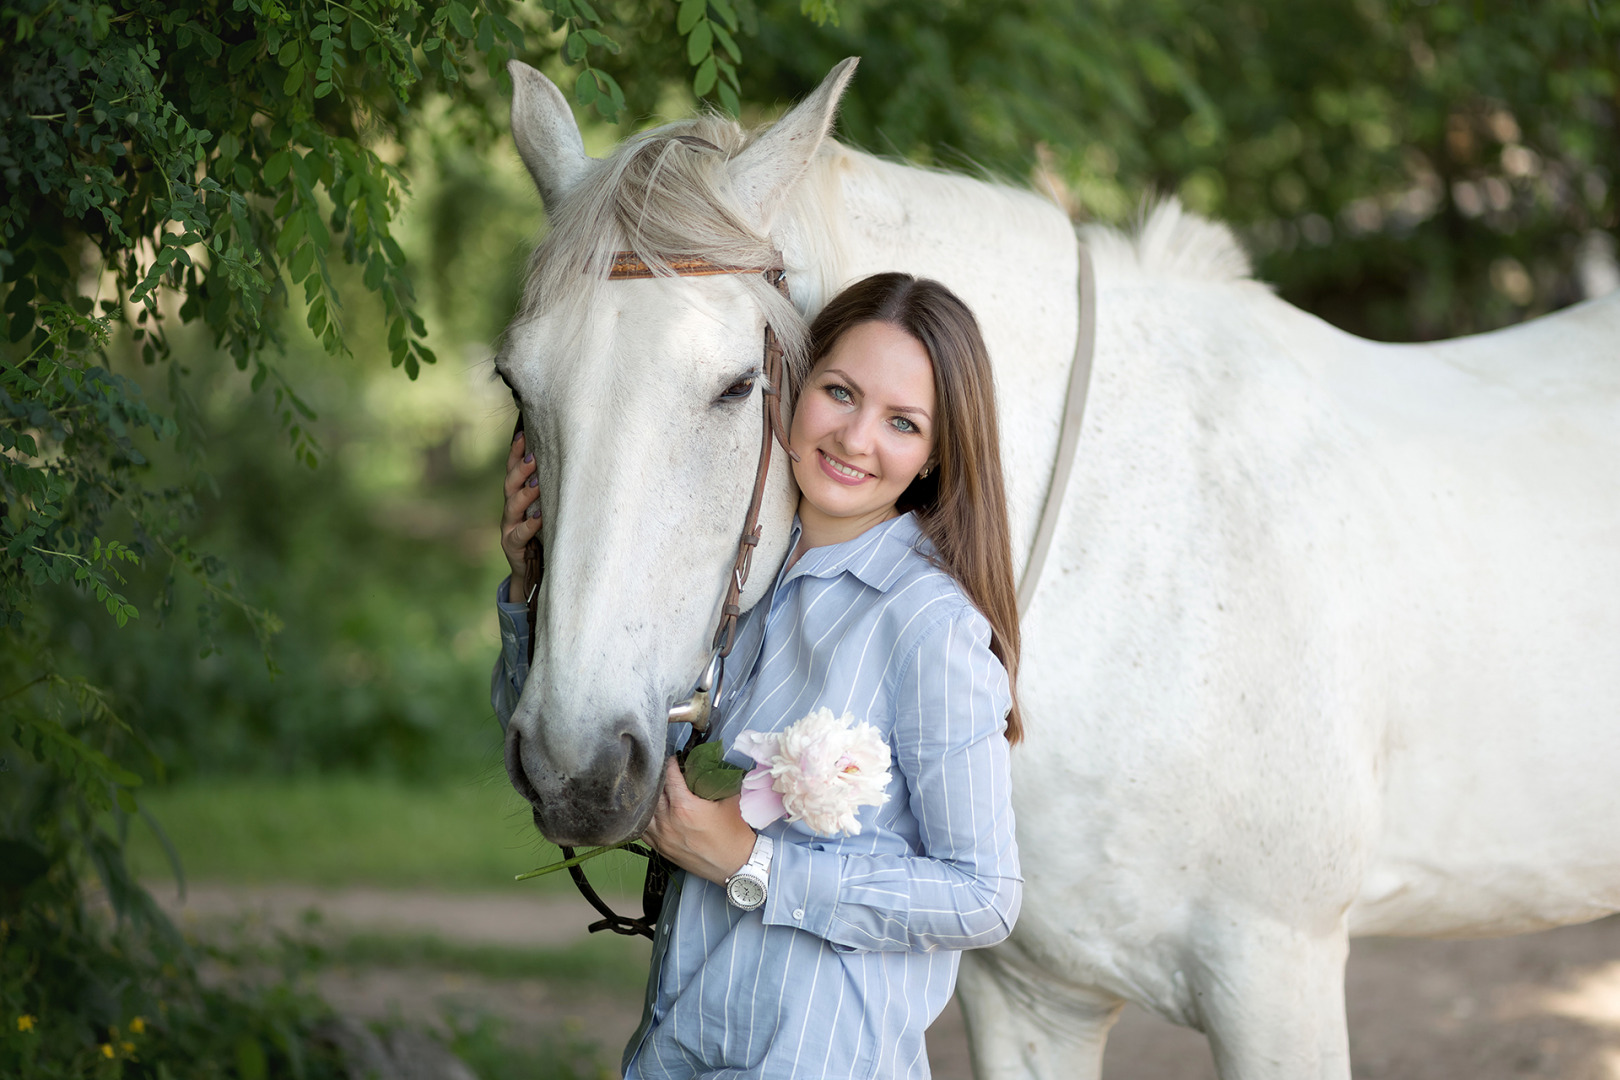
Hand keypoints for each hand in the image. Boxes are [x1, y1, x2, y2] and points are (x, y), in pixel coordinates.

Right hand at [501, 430, 541, 598]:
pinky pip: (519, 534)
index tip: (523, 434)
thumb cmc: (542, 534)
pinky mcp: (512, 545)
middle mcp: (510, 509)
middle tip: (534, 455)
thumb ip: (547, 489)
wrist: (532, 570)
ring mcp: (509, 526)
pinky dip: (530, 524)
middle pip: (510, 484)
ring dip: (525, 493)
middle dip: (521, 468)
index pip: (513, 470)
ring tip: (537, 482)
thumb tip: (566, 460)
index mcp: (516, 496)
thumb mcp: (544, 508)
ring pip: (513, 506)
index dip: (516, 453)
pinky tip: (539, 516)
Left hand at [642, 757, 757, 885]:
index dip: (671, 764)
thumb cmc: (735, 834)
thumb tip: (715, 764)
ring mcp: (662, 836)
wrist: (735, 866)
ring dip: (650, 798)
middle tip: (665, 771)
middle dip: (660, 778)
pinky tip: (651, 812)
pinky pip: (643, 829)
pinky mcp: (661, 849)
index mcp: (685, 807)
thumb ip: (720, 780)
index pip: (669, 777)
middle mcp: (669, 821)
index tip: (674, 758)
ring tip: (656, 790)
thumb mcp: (731, 800)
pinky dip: (646, 818)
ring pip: (645, 810)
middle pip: (654, 791)